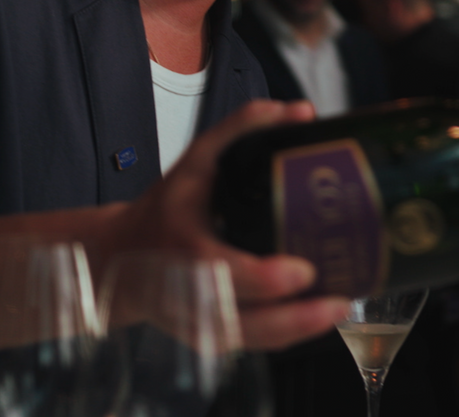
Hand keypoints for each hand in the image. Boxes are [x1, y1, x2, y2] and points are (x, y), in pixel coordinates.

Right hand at [109, 99, 350, 349]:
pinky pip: (252, 344)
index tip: (303, 271)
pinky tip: (318, 316)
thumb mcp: (197, 159)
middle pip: (243, 321)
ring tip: (339, 307)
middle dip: (293, 318)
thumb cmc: (165, 207)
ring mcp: (198, 321)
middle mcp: (188, 291)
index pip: (220, 271)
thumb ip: (244, 128)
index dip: (264, 279)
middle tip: (337, 299)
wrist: (119, 258)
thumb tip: (301, 113)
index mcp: (182, 246)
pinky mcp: (209, 337)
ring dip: (299, 331)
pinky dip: (287, 335)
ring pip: (252, 340)